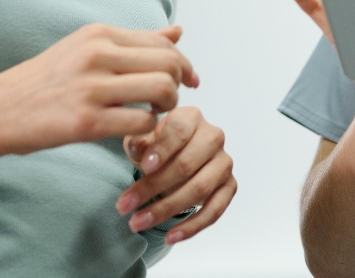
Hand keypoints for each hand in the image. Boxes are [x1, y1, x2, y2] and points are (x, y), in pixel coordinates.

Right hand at [0, 24, 198, 172]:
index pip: (162, 41)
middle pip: (169, 63)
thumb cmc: (45, 80)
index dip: (184, 62)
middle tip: (171, 100)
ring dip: (168, 106)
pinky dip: (148, 130)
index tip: (191, 80)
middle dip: (180, 83)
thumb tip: (178, 32)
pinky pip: (141, 122)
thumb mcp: (87, 48)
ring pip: (162, 89)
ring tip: (155, 114)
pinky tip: (136, 132)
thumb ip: (134, 42)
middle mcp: (99, 54)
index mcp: (100, 34)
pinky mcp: (86, 122)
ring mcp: (93, 87)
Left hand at [115, 106, 236, 244]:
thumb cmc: (158, 146)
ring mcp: (223, 162)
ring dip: (167, 209)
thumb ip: (139, 142)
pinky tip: (170, 237)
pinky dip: (192, 226)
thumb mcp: (143, 139)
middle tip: (125, 205)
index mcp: (192, 117)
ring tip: (138, 222)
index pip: (179, 130)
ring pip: (199, 189)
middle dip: (154, 187)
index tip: (144, 167)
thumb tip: (139, 148)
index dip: (162, 149)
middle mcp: (213, 136)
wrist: (177, 156)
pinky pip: (215, 210)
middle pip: (187, 163)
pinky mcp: (229, 185)